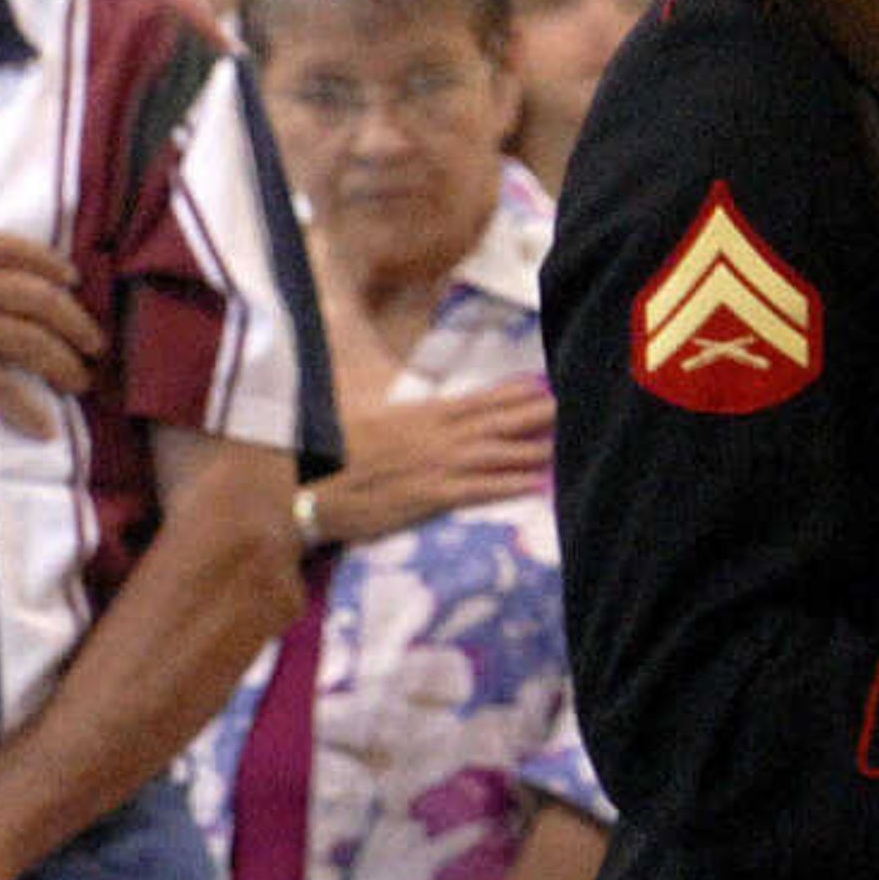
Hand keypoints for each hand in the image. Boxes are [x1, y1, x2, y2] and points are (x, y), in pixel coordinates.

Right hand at [0, 164, 102, 439]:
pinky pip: (3, 387)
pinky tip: (46, 426)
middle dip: (76, 322)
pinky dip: (28, 409)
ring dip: (65, 364)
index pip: (16, 250)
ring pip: (32, 342)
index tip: (73, 281)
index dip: (51, 265)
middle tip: (95, 342)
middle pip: (39, 299)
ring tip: (81, 381)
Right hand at [313, 386, 556, 543]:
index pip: (476, 400)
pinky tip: (537, 484)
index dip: (511, 393)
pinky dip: (509, 484)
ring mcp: (433, 464)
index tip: (542, 384)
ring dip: (532, 446)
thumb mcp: (370, 422)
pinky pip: (477, 489)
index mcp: (419, 414)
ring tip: (567, 441)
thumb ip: (404, 416)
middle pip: (495, 421)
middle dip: (535, 412)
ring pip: (495, 452)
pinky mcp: (427, 495)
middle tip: (573, 403)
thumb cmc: (332, 455)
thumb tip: (426, 412)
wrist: (305, 485)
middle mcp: (433, 435)